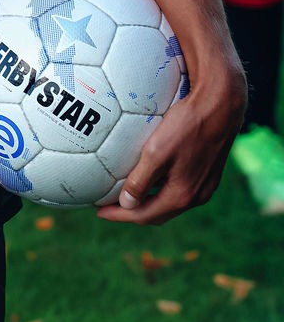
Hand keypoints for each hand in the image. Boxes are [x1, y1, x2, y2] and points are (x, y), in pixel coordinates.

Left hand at [97, 53, 246, 225]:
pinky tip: (150, 175)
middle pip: (158, 213)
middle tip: (110, 206)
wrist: (221, 106)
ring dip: (148, 201)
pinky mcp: (209, 173)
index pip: (144, 215)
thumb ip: (141, 180)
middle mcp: (197, 196)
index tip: (99, 211)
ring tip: (127, 193)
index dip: (120, 215)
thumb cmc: (187, 125)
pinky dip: (161, 189)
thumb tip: (126, 203)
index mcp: (182, 195)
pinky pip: (180, 189)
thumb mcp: (157, 151)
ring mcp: (205, 185)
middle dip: (133, 213)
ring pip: (170, 202)